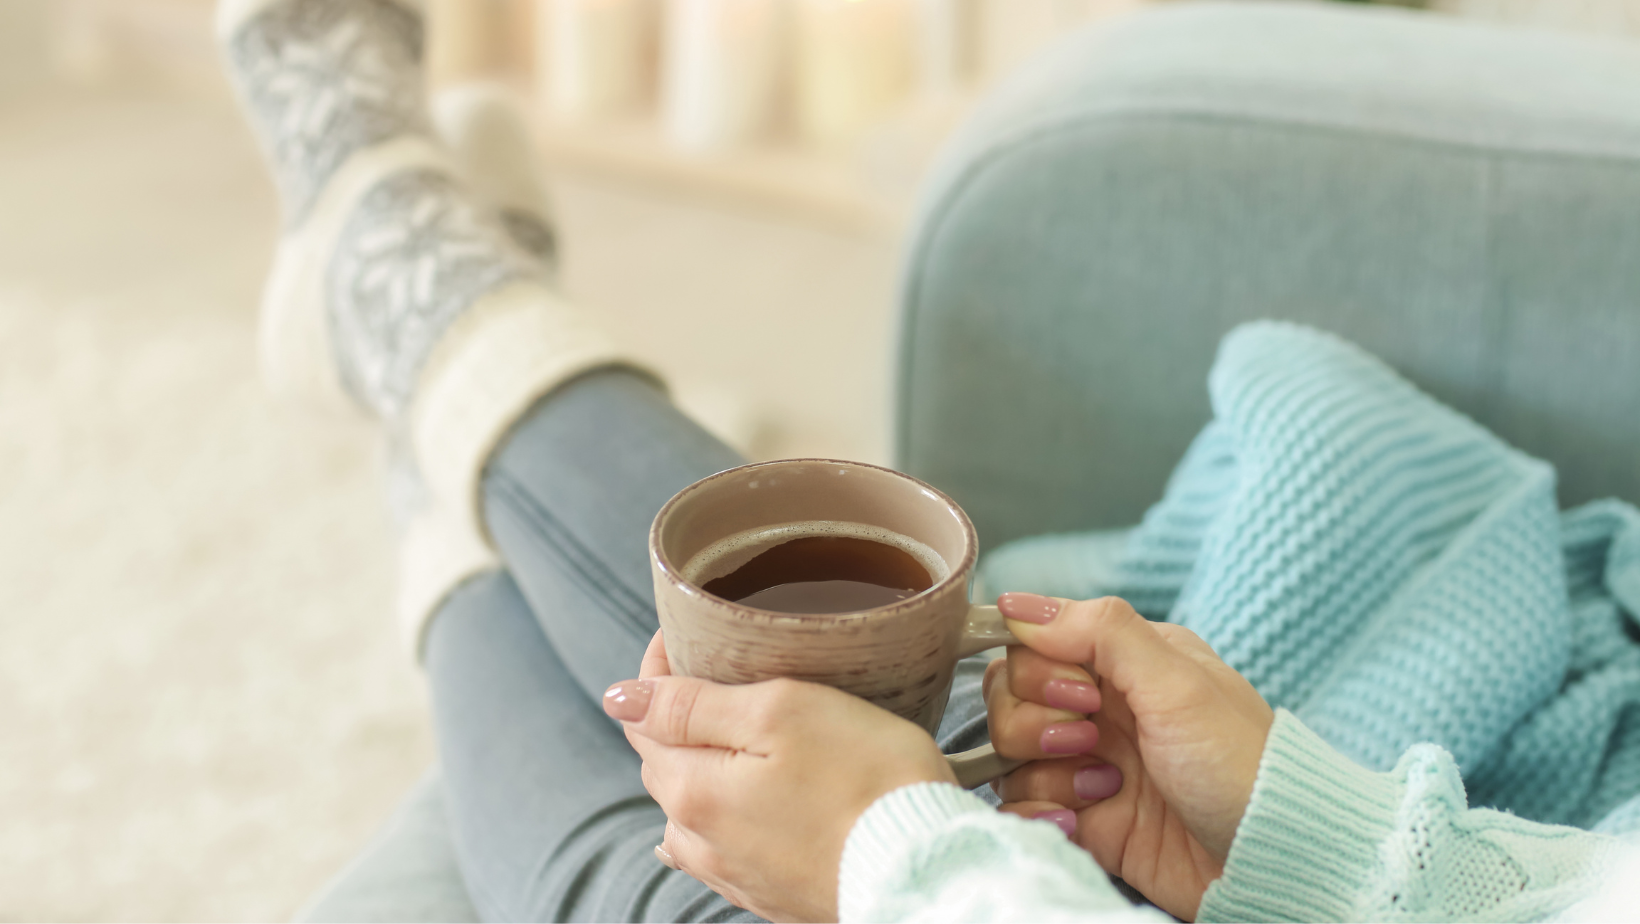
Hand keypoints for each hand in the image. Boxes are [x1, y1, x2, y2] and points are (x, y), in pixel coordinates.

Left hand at [604, 631, 954, 922]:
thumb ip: (691, 704)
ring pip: (694, 803)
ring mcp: (735, 871)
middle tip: (729, 666)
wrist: (928, 869)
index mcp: (690, 789)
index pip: (644, 713)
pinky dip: (732, 809)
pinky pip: (728, 842)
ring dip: (707, 762)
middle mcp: (699, 840)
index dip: (662, 663)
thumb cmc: (867, 781)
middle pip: (666, 758)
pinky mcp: (772, 891)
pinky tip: (751, 799)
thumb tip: (618, 696)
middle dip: (684, 710)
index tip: (692, 628)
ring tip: (750, 727)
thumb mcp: (780, 713)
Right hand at [985, 593, 1273, 920]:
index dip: (1039, 668)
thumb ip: (1101, 631)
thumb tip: (1017, 606)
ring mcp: (1087, 764)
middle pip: (1009, 695)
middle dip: (1035, 721)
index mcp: (1124, 662)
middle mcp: (1100, 707)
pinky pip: (1020, 806)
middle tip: (1091, 740)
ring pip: (1009, 753)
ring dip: (1044, 770)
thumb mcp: (1178, 682)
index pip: (1034, 643)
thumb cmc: (1242, 764)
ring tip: (1102, 786)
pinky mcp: (1082, 816)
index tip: (1080, 693)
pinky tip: (1080, 820)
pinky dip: (1036, 814)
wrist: (1270, 859)